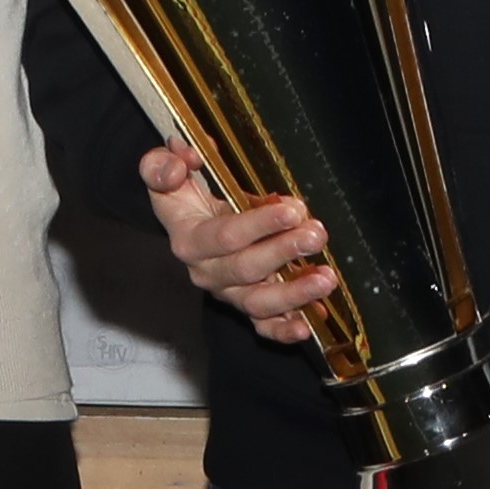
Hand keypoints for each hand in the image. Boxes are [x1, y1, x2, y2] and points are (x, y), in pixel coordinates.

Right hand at [142, 141, 338, 343]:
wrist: (187, 218)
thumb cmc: (182, 191)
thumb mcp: (166, 170)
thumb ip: (164, 163)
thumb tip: (182, 159)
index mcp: (188, 239)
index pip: (225, 236)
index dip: (260, 224)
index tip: (291, 210)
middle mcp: (206, 271)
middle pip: (246, 269)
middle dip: (285, 251)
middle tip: (315, 234)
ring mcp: (227, 291)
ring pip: (259, 302)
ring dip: (295, 293)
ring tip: (325, 278)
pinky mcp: (245, 304)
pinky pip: (262, 324)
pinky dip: (284, 329)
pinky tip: (308, 324)